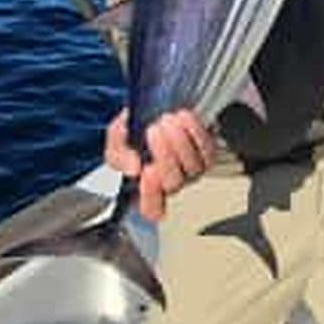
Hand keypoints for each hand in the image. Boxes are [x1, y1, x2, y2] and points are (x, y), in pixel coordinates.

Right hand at [104, 107, 216, 221]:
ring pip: (192, 166)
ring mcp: (191, 171)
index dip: (151, 195)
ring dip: (179, 140)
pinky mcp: (206, 154)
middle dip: (164, 154)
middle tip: (153, 130)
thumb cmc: (133, 134)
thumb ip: (119, 156)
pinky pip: (207, 148)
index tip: (146, 170)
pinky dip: (195, 131)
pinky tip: (182, 118)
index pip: (152, 209)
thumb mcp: (116, 144)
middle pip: (174, 184)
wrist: (153, 114)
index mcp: (146, 190)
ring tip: (166, 120)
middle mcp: (171, 184)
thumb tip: (133, 169)